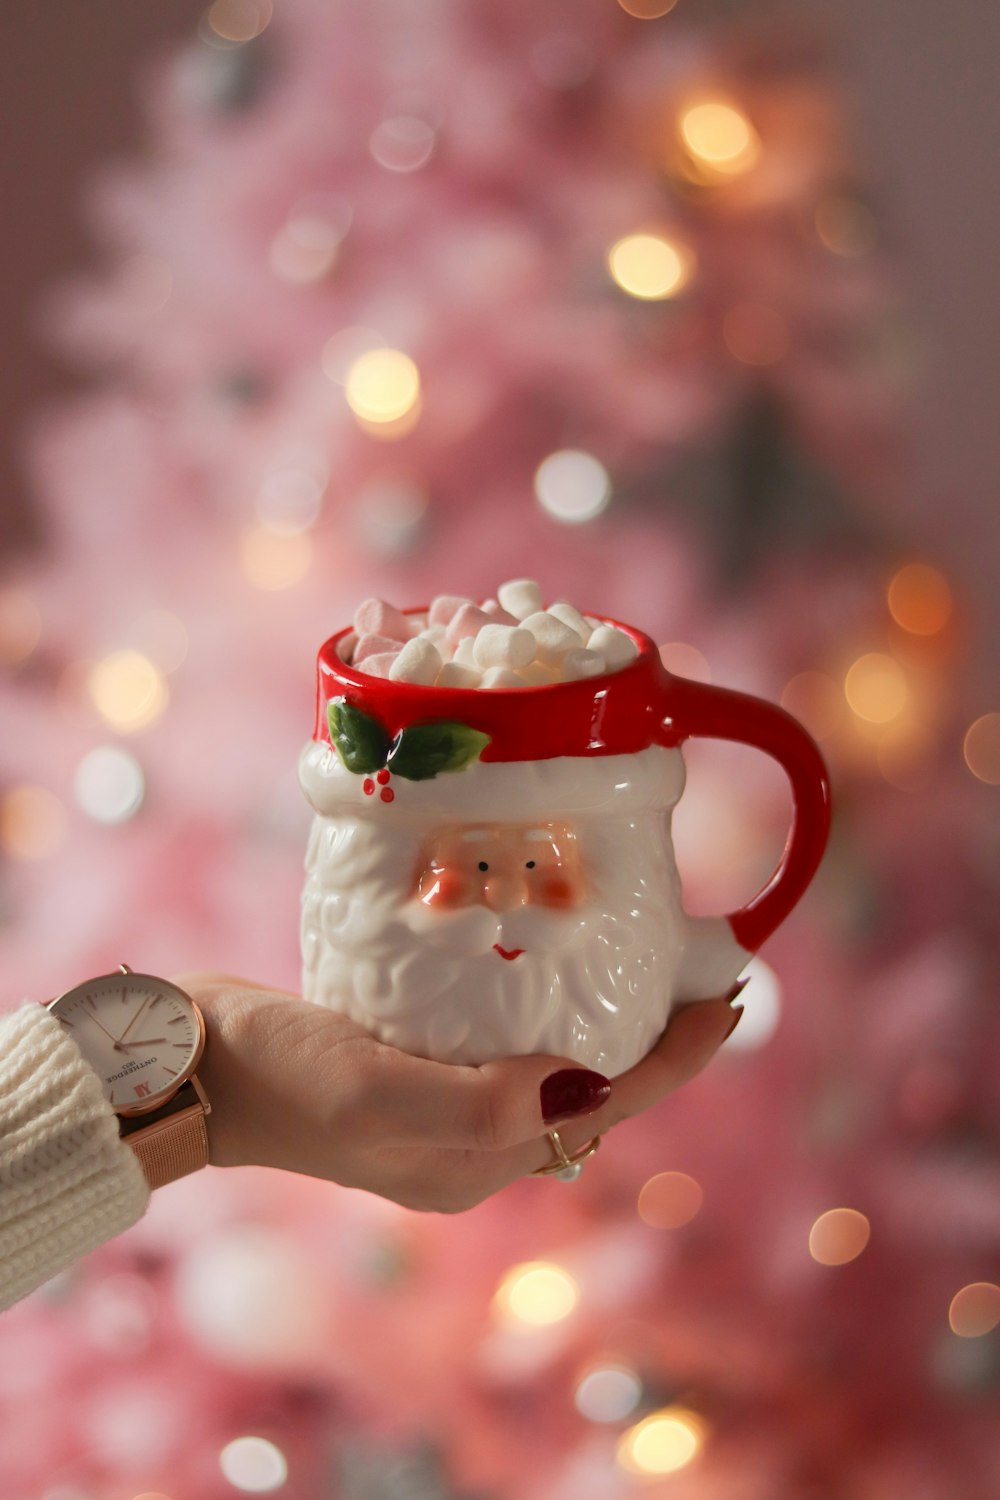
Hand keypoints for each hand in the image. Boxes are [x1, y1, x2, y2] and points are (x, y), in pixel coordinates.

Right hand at [174, 973, 742, 1213]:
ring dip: (606, 1021)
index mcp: (471, 1162)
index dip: (676, 1060)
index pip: (605, 1108)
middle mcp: (468, 1145)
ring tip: (648, 959)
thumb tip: (586, 1088)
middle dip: (657, 1041)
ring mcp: (441, 1107)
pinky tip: (554, 960)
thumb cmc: (275, 1073)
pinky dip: (545, 1006)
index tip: (730, 1000)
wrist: (189, 1064)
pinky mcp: (414, 1067)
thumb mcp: (375, 1091)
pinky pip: (506, 1042)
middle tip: (704, 971)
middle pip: (592, 1092)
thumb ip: (481, 1104)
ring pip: (554, 1065)